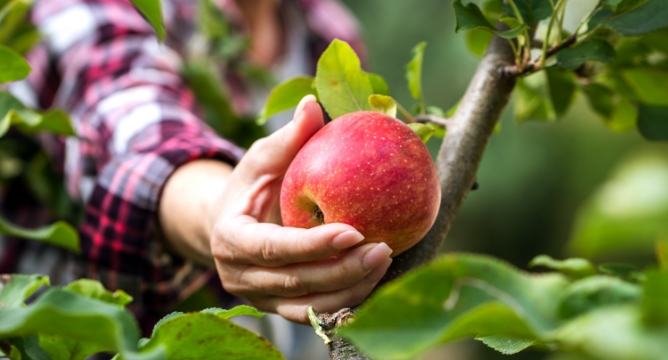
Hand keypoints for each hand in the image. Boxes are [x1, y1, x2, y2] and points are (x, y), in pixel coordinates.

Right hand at [210, 95, 392, 322]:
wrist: (229, 226)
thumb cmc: (250, 186)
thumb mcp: (262, 159)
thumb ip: (288, 139)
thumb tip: (314, 104)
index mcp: (230, 240)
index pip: (271, 248)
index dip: (312, 245)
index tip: (354, 230)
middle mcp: (240, 277)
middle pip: (296, 282)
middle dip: (342, 270)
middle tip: (384, 248)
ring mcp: (260, 298)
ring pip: (309, 306)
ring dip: (351, 289)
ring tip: (386, 261)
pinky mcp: (280, 308)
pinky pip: (316, 312)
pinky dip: (347, 300)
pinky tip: (376, 280)